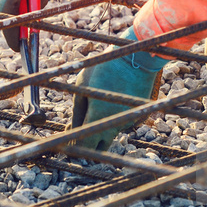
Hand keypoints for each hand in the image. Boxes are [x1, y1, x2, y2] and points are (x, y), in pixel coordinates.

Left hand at [72, 27, 167, 149]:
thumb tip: (71, 129)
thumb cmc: (104, 68)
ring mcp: (127, 120)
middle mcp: (115, 124)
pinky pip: (119, 123)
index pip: (84, 145)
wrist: (136, 58)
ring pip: (110, 134)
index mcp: (98, 117)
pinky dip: (111, 119)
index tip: (69, 137)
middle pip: (100, 148)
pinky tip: (107, 103)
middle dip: (88, 144)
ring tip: (92, 109)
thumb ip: (77, 111)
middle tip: (79, 130)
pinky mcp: (135, 115)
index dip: (75, 145)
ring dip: (100, 129)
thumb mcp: (82, 86)